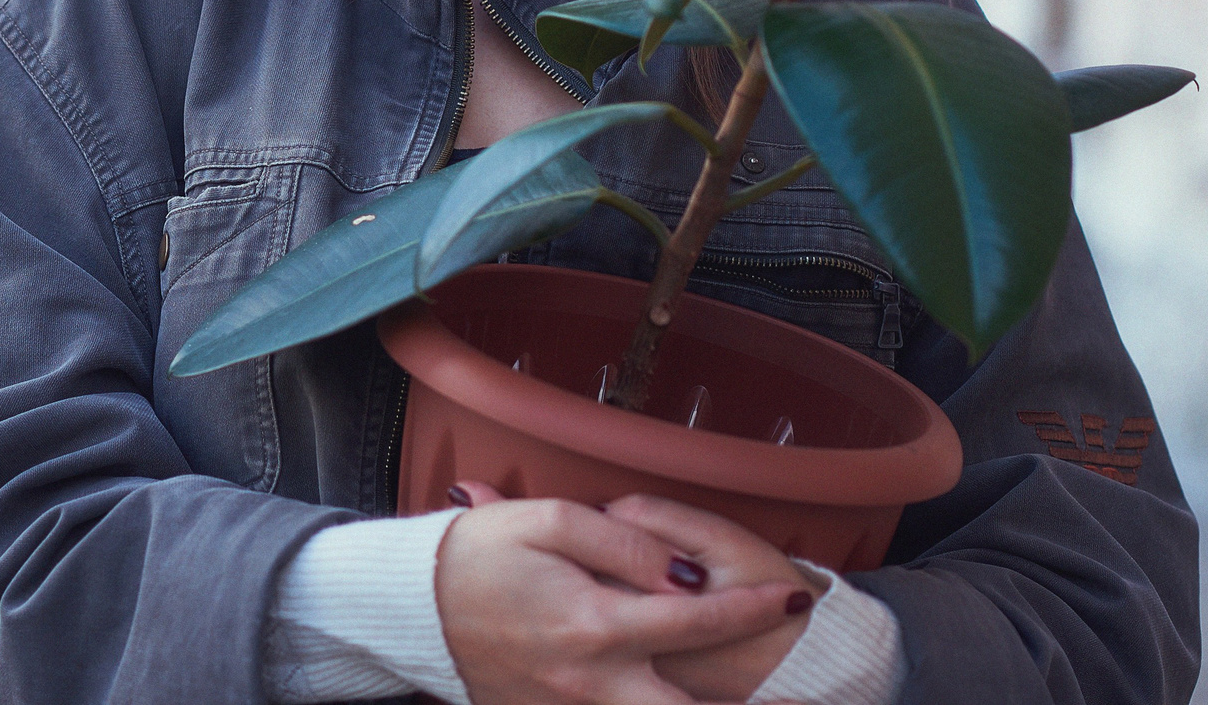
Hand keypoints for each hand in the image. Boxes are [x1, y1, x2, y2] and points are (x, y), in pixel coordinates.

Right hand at [434, 484, 811, 703]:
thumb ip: (623, 542)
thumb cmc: (479, 554)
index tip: (792, 598)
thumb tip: (684, 573)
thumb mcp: (548, 521)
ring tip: (753, 694)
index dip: (750, 610)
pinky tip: (664, 692)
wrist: (412, 608)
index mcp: (593, 625)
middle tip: (796, 694)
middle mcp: (589, 684)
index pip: (694, 618)